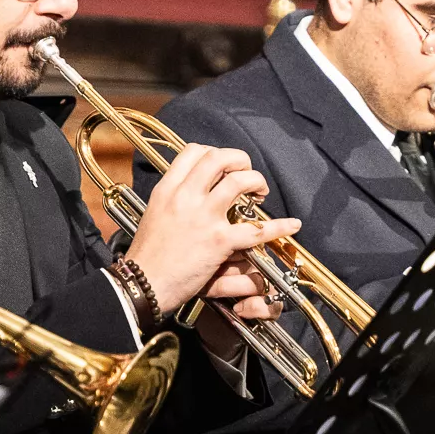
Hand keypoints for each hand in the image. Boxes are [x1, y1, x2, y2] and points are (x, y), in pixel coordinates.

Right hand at [124, 144, 297, 310]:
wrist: (144, 282)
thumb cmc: (148, 255)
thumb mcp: (154, 214)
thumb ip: (173, 198)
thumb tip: (189, 190)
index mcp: (168, 189)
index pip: (193, 152)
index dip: (213, 153)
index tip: (222, 165)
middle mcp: (186, 197)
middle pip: (219, 158)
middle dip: (240, 160)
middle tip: (246, 172)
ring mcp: (204, 217)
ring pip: (239, 182)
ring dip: (256, 181)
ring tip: (260, 192)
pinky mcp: (218, 241)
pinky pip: (255, 230)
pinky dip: (278, 227)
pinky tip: (291, 225)